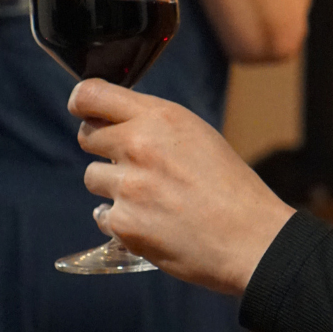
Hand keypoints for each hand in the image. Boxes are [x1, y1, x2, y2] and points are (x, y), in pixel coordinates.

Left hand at [67, 80, 294, 293]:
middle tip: (131, 163)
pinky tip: (152, 223)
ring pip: (92, 178)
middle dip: (102, 148)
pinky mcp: (125, 224)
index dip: (81, 102)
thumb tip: (114, 121)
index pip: (91, 94)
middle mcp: (138, 145)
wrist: (251, 238)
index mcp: (159, 117)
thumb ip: (153, 123)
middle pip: (86, 136)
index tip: (82, 110)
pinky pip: (103, 216)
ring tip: (150, 198)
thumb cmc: (230, 185)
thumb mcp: (196, 134)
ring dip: (112, 187)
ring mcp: (129, 186)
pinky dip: (122, 221)